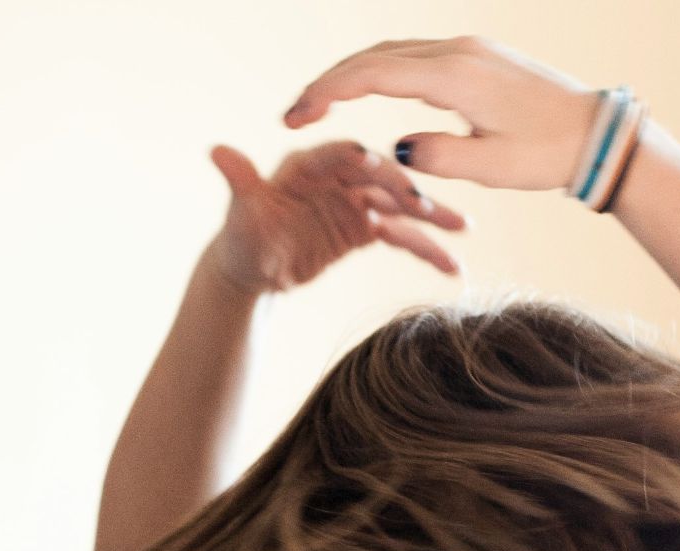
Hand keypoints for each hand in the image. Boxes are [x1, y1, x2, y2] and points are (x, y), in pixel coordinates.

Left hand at [206, 139, 468, 293]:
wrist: (254, 271)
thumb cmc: (243, 239)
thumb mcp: (243, 214)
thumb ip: (240, 182)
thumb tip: (217, 151)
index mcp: (309, 165)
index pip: (337, 157)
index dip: (356, 160)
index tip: (377, 162)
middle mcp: (339, 177)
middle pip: (378, 179)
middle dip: (404, 190)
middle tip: (425, 207)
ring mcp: (357, 201)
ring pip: (399, 207)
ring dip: (431, 218)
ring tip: (462, 228)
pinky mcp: (367, 227)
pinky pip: (401, 236)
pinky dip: (426, 250)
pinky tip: (452, 267)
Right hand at [282, 36, 600, 191]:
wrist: (599, 134)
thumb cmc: (551, 155)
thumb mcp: (491, 167)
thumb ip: (438, 157)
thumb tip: (398, 150)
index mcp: (454, 77)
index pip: (371, 75)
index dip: (327, 92)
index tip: (296, 115)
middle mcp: (457, 52)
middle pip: (374, 57)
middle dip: (329, 82)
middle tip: (295, 112)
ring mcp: (468, 49)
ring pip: (393, 52)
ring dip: (353, 74)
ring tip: (323, 103)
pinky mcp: (477, 56)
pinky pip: (415, 56)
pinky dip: (382, 71)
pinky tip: (369, 91)